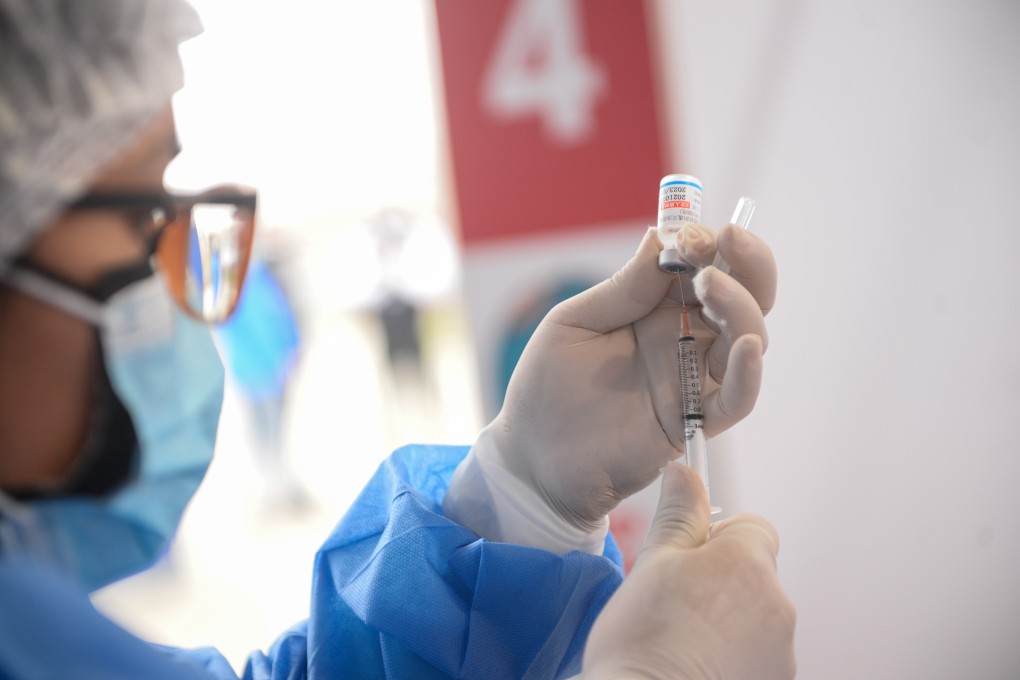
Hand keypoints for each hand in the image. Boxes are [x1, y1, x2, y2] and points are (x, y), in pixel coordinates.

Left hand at [485, 223, 776, 530]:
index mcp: (656, 305)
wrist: (533, 456)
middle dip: (746, 263)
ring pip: (747, 337)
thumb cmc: (547, 387)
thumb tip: (661, 236)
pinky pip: (738, 397)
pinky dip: (749, 373)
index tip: (691, 235)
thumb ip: (623, 287)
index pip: (703, 264)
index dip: (706, 243)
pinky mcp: (695, 420)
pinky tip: (746, 348)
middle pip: (743, 294)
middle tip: (726, 243)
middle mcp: (684, 336)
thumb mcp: (575, 323)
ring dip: (741, 306)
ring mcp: (693, 377)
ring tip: (710, 287)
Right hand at [582, 462, 796, 679]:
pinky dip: (731, 657)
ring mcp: (780, 652)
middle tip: (673, 601)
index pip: (754, 526)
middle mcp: (777, 605)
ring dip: (726, 621)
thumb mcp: (653, 562)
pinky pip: (755, 655)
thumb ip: (678, 514)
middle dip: (719, 581)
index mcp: (748, 563)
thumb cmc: (643, 638)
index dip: (718, 537)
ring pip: (754, 617)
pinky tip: (693, 665)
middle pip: (754, 574)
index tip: (686, 555)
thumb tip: (685, 472)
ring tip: (680, 640)